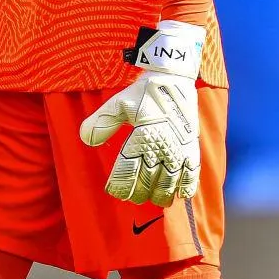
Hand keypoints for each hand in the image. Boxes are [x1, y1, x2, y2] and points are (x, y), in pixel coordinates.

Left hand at [79, 20, 207, 206]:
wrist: (174, 79)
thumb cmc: (143, 93)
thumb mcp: (119, 104)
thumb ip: (102, 122)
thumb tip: (85, 139)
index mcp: (142, 137)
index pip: (128, 172)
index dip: (120, 186)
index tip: (115, 192)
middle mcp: (162, 146)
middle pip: (148, 182)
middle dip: (139, 193)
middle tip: (133, 197)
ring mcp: (179, 149)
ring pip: (169, 182)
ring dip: (160, 195)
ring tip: (153, 199)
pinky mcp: (192, 148)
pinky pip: (192, 173)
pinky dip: (186, 187)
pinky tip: (180, 195)